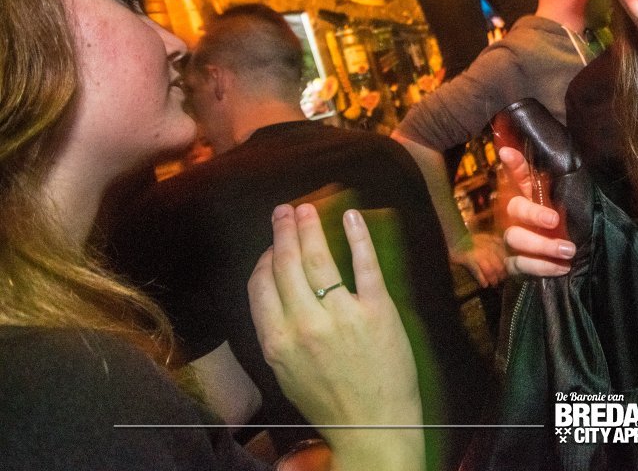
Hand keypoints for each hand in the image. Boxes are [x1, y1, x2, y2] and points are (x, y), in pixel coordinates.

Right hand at [248, 203, 422, 470]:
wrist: (374, 428)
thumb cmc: (331, 403)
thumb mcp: (287, 374)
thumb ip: (278, 334)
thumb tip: (275, 292)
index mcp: (277, 342)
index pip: (260, 286)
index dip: (265, 259)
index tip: (271, 245)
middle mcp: (305, 325)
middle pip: (287, 265)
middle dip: (283, 232)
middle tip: (284, 210)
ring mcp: (342, 316)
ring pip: (319, 260)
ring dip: (310, 228)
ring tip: (307, 209)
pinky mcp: (377, 311)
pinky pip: (365, 265)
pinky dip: (356, 236)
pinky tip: (350, 217)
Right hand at [450, 232, 508, 287]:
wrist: (457, 238)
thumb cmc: (473, 240)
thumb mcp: (488, 238)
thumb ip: (498, 244)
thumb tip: (508, 257)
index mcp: (494, 242)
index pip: (506, 257)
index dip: (507, 267)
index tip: (507, 273)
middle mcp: (489, 248)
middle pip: (499, 265)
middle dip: (501, 275)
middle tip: (501, 281)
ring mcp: (479, 254)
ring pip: (490, 270)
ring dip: (493, 279)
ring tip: (493, 284)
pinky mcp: (469, 259)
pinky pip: (478, 271)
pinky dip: (482, 279)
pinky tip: (484, 284)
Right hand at [499, 146, 574, 276]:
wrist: (569, 258)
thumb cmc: (568, 225)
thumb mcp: (569, 203)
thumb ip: (563, 184)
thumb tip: (560, 163)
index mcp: (530, 195)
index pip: (519, 174)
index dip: (513, 163)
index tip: (507, 153)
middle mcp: (516, 214)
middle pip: (515, 208)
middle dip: (533, 213)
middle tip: (555, 220)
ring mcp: (511, 238)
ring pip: (515, 238)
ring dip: (542, 245)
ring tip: (569, 250)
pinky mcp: (513, 262)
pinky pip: (520, 265)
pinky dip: (542, 267)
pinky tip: (561, 267)